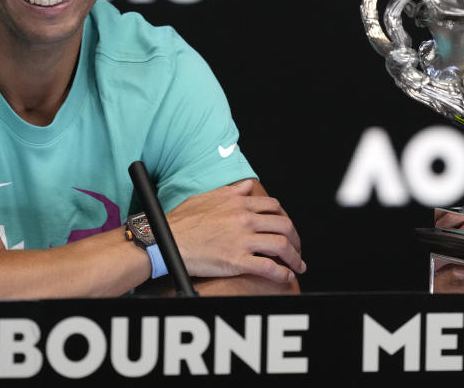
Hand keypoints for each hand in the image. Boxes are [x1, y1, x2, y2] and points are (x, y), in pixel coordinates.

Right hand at [166, 179, 305, 284]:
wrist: (165, 240)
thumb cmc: (182, 221)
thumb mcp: (207, 197)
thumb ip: (232, 191)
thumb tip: (247, 186)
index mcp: (238, 203)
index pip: (273, 207)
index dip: (284, 218)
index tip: (286, 227)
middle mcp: (245, 219)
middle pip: (284, 225)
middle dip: (295, 238)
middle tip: (296, 247)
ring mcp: (242, 240)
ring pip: (281, 246)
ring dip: (294, 257)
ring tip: (297, 265)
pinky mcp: (237, 261)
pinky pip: (268, 267)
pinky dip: (283, 273)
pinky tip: (286, 276)